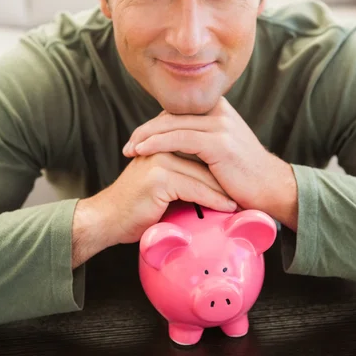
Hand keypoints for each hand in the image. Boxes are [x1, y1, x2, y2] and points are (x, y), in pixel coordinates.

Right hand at [71, 152, 237, 266]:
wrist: (108, 218)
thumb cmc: (136, 203)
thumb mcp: (160, 177)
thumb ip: (180, 165)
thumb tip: (213, 170)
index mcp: (160, 136)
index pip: (199, 141)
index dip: (220, 156)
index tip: (241, 172)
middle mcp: (160, 143)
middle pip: (204, 156)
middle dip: (226, 172)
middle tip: (247, 186)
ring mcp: (159, 158)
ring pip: (202, 173)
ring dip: (224, 188)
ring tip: (242, 199)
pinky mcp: (159, 177)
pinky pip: (195, 188)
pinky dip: (214, 199)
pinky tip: (227, 207)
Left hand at [123, 97, 297, 229]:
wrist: (272, 189)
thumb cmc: (244, 176)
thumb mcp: (221, 149)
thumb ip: (201, 139)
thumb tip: (173, 143)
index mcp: (218, 109)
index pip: (177, 111)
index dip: (155, 124)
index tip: (137, 139)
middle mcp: (220, 111)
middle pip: (171, 114)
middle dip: (146, 130)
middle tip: (128, 145)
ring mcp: (220, 125)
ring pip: (172, 124)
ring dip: (146, 136)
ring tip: (130, 150)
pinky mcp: (218, 142)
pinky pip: (179, 139)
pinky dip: (157, 143)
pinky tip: (143, 151)